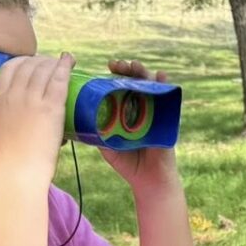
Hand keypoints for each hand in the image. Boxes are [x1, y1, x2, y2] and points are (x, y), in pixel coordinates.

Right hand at [0, 53, 74, 183]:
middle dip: (41, 60)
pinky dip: (64, 66)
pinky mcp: (51, 107)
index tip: (32, 64)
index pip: (8, 69)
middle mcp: (14, 95)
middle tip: (51, 64)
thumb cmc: (13, 158)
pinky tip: (69, 60)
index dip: (22, 62)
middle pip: (28, 65)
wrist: (19, 171)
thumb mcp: (3, 127)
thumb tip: (26, 113)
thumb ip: (12, 115)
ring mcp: (32, 99)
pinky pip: (58, 79)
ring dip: (53, 62)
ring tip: (62, 63)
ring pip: (43, 69)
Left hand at [100, 59, 176, 188]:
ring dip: (143, 73)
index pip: (119, 88)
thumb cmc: (128, 163)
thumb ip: (96, 132)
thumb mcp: (106, 145)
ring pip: (150, 86)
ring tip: (135, 66)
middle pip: (134, 82)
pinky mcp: (168, 118)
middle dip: (126, 70)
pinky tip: (161, 76)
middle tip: (117, 65)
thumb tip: (77, 118)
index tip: (106, 68)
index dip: (113, 76)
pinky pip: (168, 98)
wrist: (148, 180)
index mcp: (125, 112)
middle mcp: (140, 108)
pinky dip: (166, 85)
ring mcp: (155, 112)